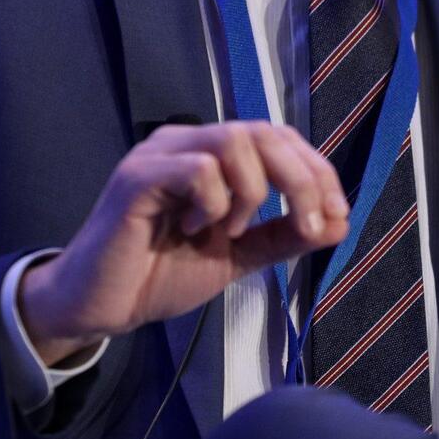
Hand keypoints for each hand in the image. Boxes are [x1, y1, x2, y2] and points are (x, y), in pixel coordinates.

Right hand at [15, 120, 348, 363]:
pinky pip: (197, 170)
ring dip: (252, 191)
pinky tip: (194, 228)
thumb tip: (338, 223)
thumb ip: (281, 236)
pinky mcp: (137, 178)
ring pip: (234, 141)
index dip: (316, 170)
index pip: (277, 137)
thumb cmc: (159, 274)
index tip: (336, 214)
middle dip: (301, 178)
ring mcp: (159, 155)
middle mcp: (186, 142)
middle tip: (309, 224)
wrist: (100, 306)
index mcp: (210, 154)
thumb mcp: (236, 256)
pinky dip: (213, 202)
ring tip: (232, 229)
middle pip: (263, 131)